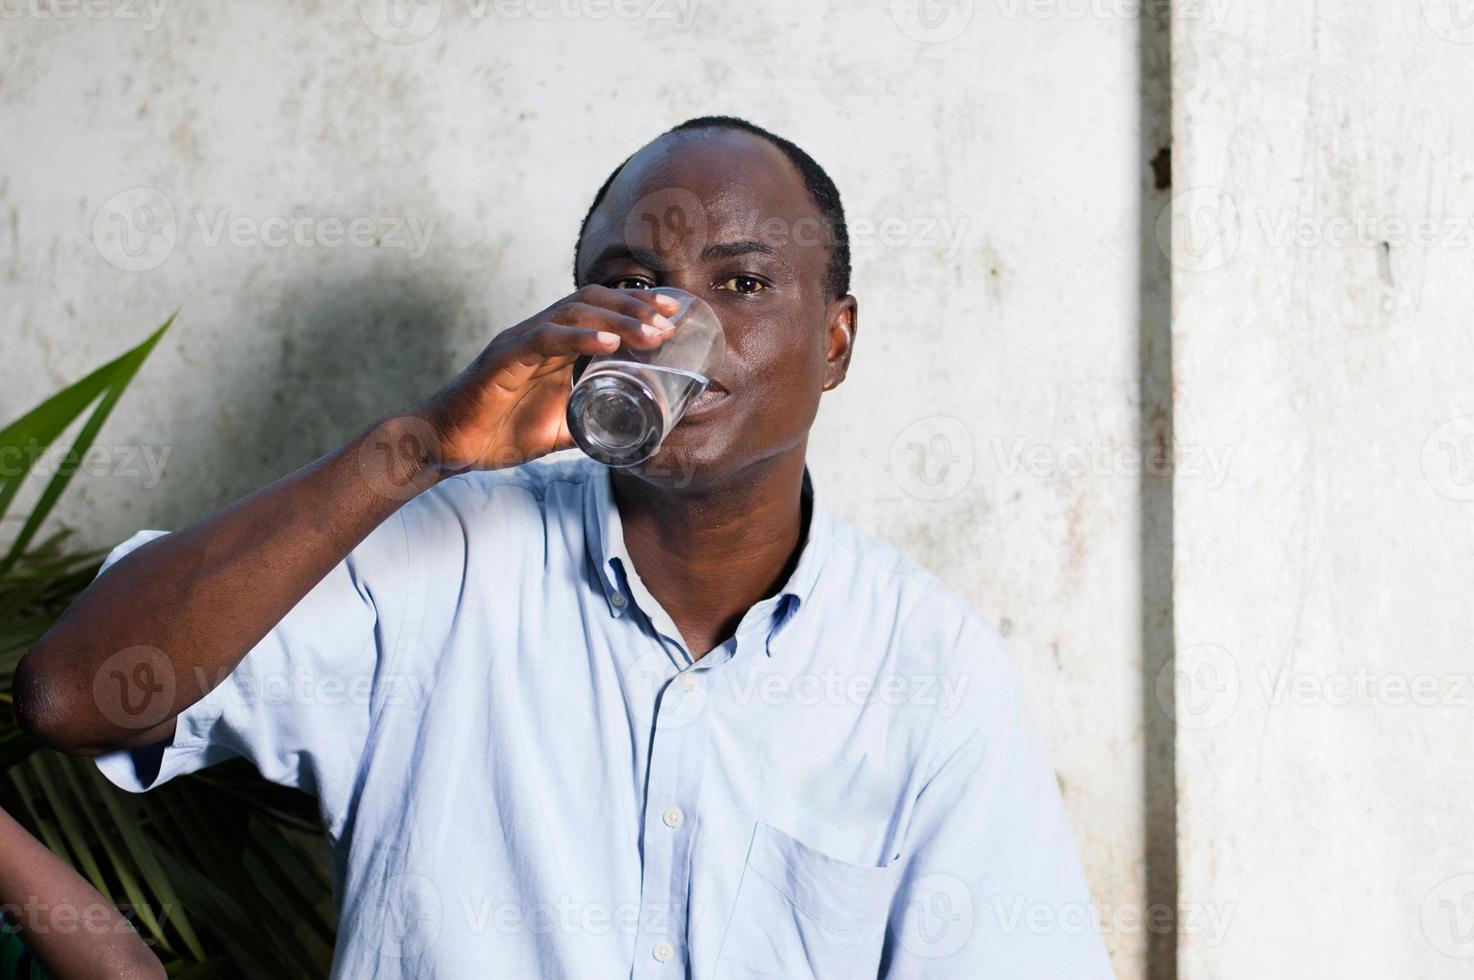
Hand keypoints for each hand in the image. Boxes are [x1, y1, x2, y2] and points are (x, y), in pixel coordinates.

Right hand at [413, 285, 679, 472]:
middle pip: (593, 302)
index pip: (600, 312)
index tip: (673, 316)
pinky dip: (580, 337)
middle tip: (671, 320)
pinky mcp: (503, 358)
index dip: (636, 308)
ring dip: (618, 318)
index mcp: (553, 347)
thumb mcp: (558, 431)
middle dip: (636, 307)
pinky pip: (546, 338)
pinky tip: (609, 342)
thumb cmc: (497, 434)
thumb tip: (630, 437)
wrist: (447, 447)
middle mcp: (539, 335)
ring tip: (652, 331)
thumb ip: (590, 426)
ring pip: (573, 312)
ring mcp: (520, 342)